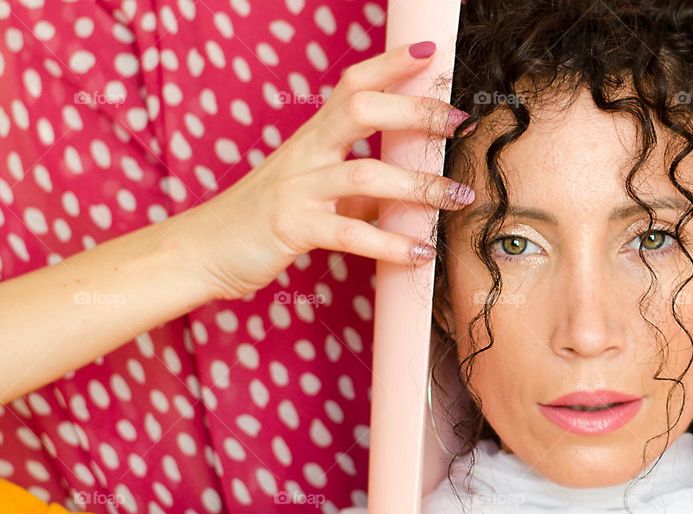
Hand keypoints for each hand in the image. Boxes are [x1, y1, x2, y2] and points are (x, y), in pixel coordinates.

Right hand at [179, 40, 475, 300]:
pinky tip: (421, 253)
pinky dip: (392, 244)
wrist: (203, 250)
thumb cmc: (262, 218)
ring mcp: (297, 189)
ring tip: (459, 196)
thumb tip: (407, 193)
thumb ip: (357, 189)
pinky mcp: (292, 228)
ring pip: (366, 175)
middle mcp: (305, 154)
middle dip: (415, 112)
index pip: (352, 85)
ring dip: (420, 185)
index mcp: (311, 138)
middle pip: (362, 110)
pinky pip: (351, 234)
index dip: (389, 64)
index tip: (428, 52)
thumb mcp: (312, 192)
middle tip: (459, 123)